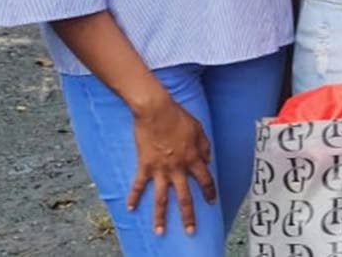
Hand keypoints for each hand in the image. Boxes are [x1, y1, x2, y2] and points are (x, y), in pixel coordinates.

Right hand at [128, 95, 215, 235]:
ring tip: (160, 232)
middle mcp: (178, 168)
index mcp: (193, 158)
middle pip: (185, 197)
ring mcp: (160, 169)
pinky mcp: (145, 165)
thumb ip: (204, 146)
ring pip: (162, 198)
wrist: (156, 111)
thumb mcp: (199, 129)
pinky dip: (133, 197)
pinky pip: (139, 185)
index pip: (205, 180)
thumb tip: (208, 160)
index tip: (212, 203)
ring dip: (160, 216)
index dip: (210, 192)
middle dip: (188, 216)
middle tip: (190, 232)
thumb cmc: (178, 117)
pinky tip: (130, 209)